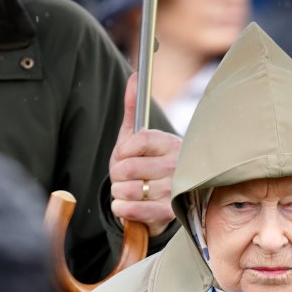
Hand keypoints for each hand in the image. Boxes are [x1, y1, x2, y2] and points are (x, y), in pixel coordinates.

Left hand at [109, 73, 180, 237]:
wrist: (159, 204)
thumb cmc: (144, 168)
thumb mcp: (136, 138)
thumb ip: (133, 109)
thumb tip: (134, 77)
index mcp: (169, 144)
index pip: (137, 141)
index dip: (122, 151)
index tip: (124, 155)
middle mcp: (175, 167)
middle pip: (128, 167)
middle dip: (116, 174)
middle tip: (124, 177)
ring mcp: (173, 191)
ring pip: (126, 189)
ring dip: (118, 192)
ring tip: (127, 191)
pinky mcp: (167, 213)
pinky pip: (129, 209)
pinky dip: (120, 208)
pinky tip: (126, 204)